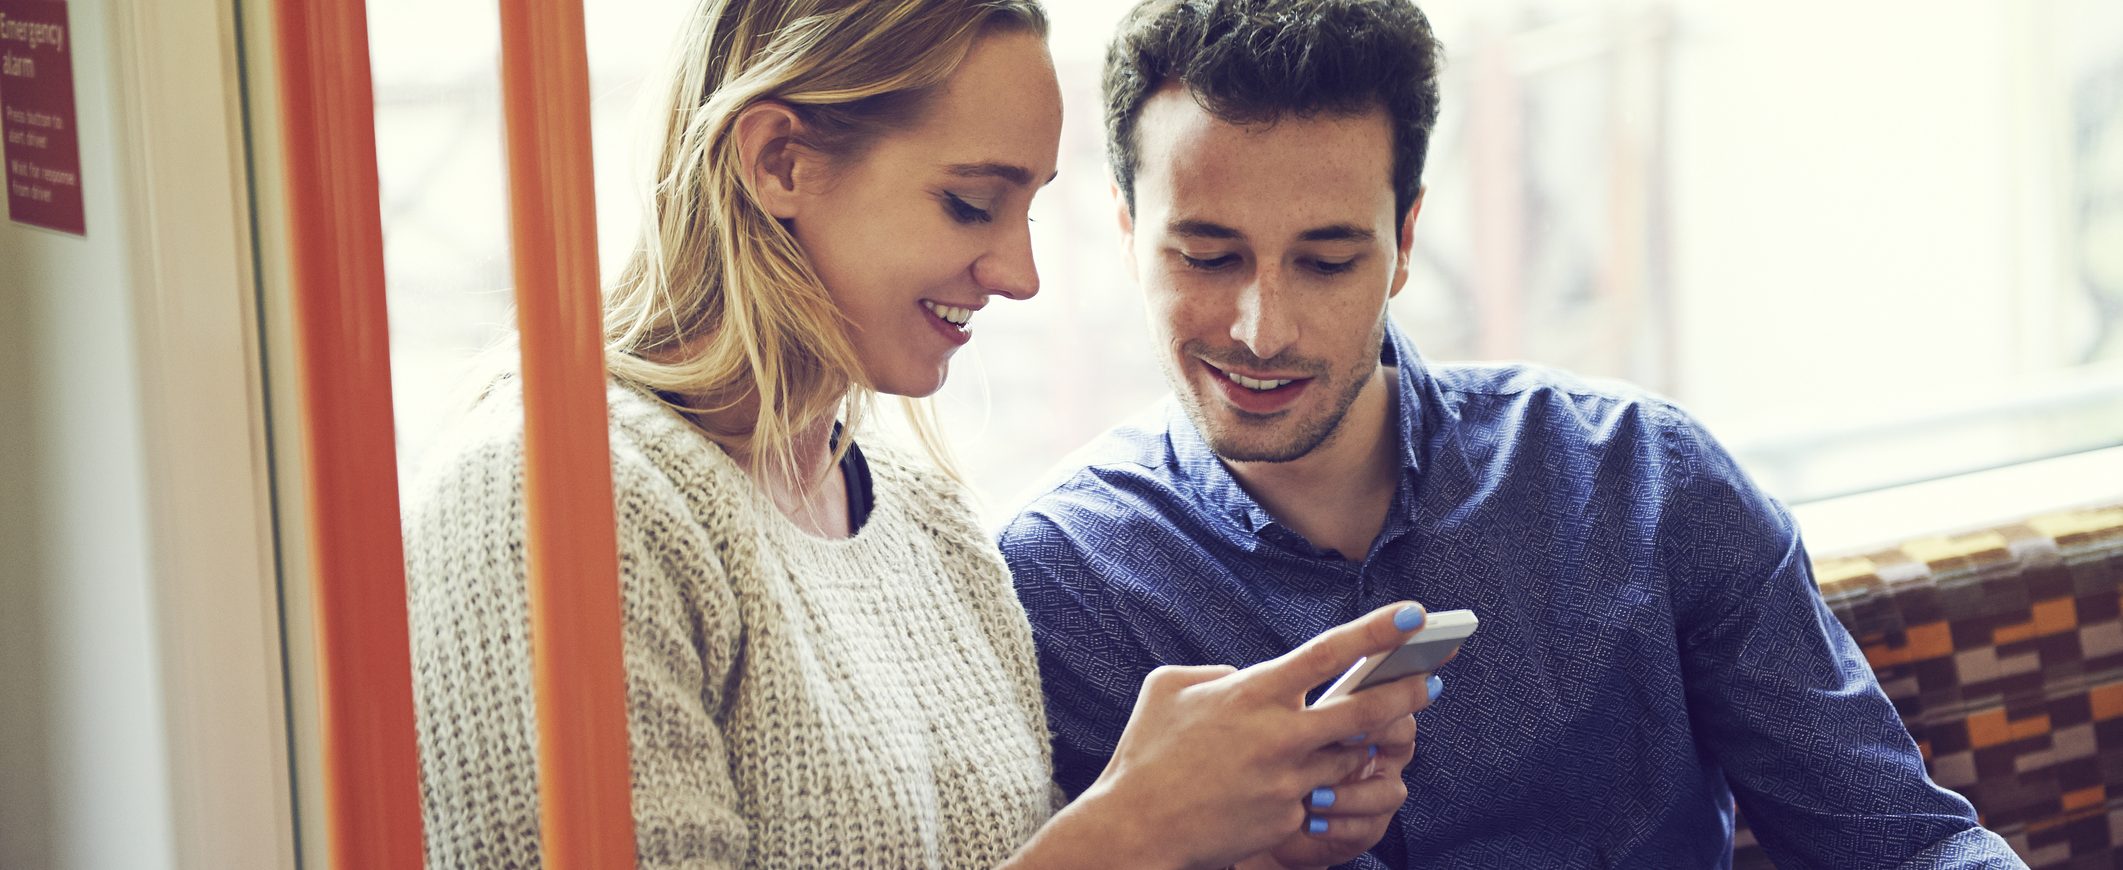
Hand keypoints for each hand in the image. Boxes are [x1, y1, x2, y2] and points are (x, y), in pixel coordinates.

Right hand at [1056, 603, 1439, 869]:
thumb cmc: (1146, 754)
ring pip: (1349, 759)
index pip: (1328, 654)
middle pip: (1363, 712)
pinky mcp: (1288, 822)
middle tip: (1432, 679)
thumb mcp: (1168, 689)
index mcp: (1251, 695)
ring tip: (1379, 734)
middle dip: (1406, 693)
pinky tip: (1321, 786)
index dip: (1376, 632)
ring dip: (1363, 747)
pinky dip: (1322, 789)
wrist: (1135, 829)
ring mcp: (1287, 783)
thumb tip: (1245, 675)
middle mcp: (1278, 736)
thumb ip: (1215, 673)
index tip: (1414, 614)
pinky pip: (1320, 800)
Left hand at [1244, 680, 1433, 869]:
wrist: (1257, 814)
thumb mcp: (1272, 723)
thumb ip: (1273, 699)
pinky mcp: (1366, 829)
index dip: (1382, 686)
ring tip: (1313, 795)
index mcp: (1361, 713)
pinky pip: (1367, 828)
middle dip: (1377, 733)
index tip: (1352, 692)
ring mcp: (1377, 791)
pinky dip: (1339, 824)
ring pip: (1390, 790)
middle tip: (1344, 735)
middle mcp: (1379, 749)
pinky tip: (1309, 821)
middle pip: (1402, 732)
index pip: (1386, 688)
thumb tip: (1233, 666)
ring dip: (1352, 793)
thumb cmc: (1266, 757)